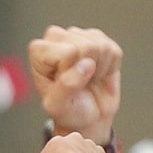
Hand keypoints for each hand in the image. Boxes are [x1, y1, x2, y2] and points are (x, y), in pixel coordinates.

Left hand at [30, 25, 122, 143]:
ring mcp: (78, 35)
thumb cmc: (68, 110)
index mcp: (39, 50)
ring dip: (100, 69)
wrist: (87, 117)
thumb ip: (67, 85)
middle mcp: (56, 37)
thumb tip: (87, 64)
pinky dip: (111, 67)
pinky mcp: (98, 39)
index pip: (69, 52)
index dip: (74, 72)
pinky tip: (99, 73)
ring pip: (101, 46)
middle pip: (87, 45)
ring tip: (89, 78)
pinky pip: (113, 50)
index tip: (67, 85)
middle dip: (89, 70)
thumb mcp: (59, 106)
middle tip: (81, 83)